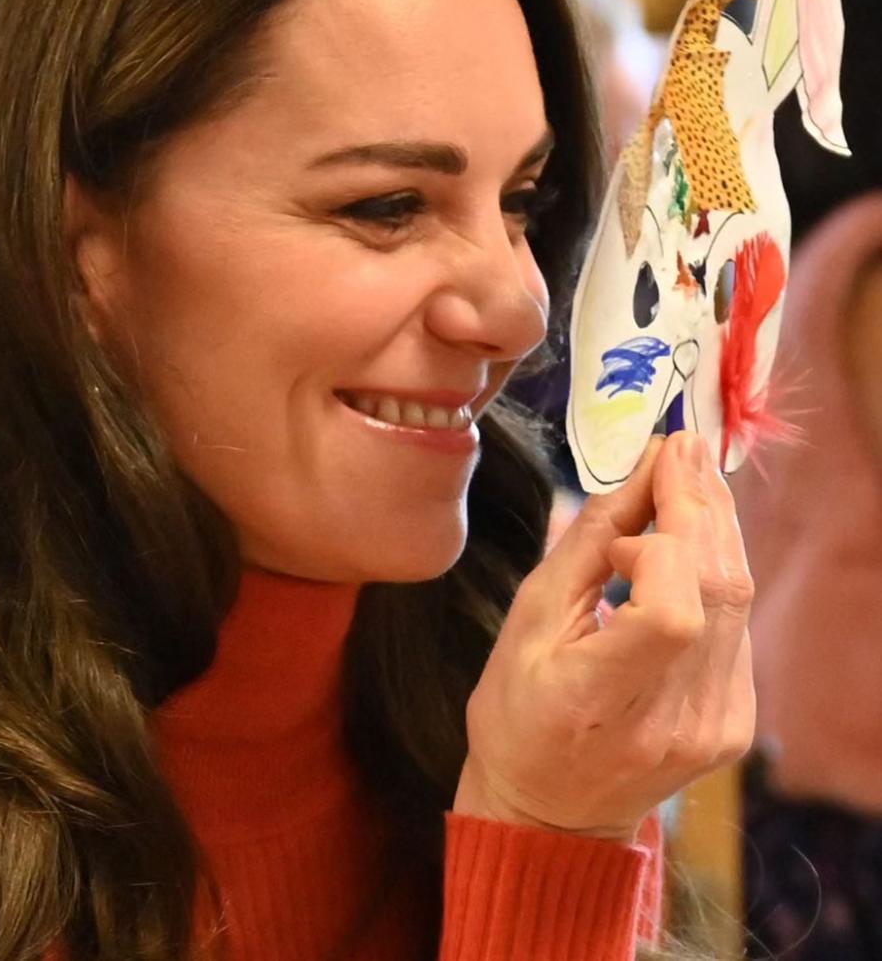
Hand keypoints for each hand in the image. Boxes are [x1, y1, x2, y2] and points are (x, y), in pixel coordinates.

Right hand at [453, 431, 754, 842]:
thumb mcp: (527, 621)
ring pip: (738, 600)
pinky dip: (716, 570)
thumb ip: (585, 543)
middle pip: (718, 591)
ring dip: (716, 527)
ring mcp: (714, 727)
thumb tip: (640, 470)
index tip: (644, 480)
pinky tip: (690, 540)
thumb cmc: (518, 710)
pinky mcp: (735, 723)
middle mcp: (672, 719)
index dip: (667, 538)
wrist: (551, 810)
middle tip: (682, 445)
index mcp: (599, 701)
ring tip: (689, 472)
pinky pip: (736, 624)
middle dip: (702, 504)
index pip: (670, 613)